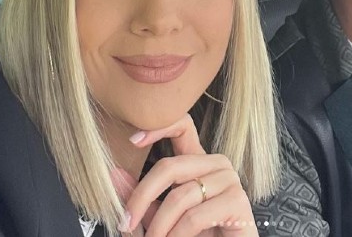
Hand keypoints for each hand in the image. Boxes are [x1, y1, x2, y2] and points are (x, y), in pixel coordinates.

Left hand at [114, 114, 257, 236]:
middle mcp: (216, 164)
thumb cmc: (196, 236)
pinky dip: (177, 235)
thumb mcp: (160, 215)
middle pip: (170, 166)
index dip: (158, 127)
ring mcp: (229, 180)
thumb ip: (140, 195)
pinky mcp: (238, 201)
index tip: (133, 140)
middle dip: (141, 198)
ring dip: (158, 227)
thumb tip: (113, 174)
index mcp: (199, 162)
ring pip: (180, 197)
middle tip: (125, 223)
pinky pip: (194, 217)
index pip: (183, 126)